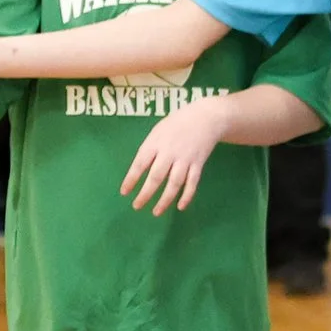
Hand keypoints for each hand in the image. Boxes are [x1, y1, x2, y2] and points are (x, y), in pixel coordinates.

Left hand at [121, 96, 229, 212]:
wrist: (206, 118)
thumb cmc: (177, 124)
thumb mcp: (158, 131)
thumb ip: (150, 150)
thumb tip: (140, 171)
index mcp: (155, 143)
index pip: (140, 164)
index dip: (131, 179)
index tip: (124, 192)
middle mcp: (169, 152)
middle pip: (156, 177)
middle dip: (146, 193)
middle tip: (137, 206)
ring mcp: (185, 159)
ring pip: (174, 183)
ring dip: (165, 199)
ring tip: (156, 212)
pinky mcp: (198, 164)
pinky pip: (192, 183)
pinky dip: (187, 196)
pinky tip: (180, 207)